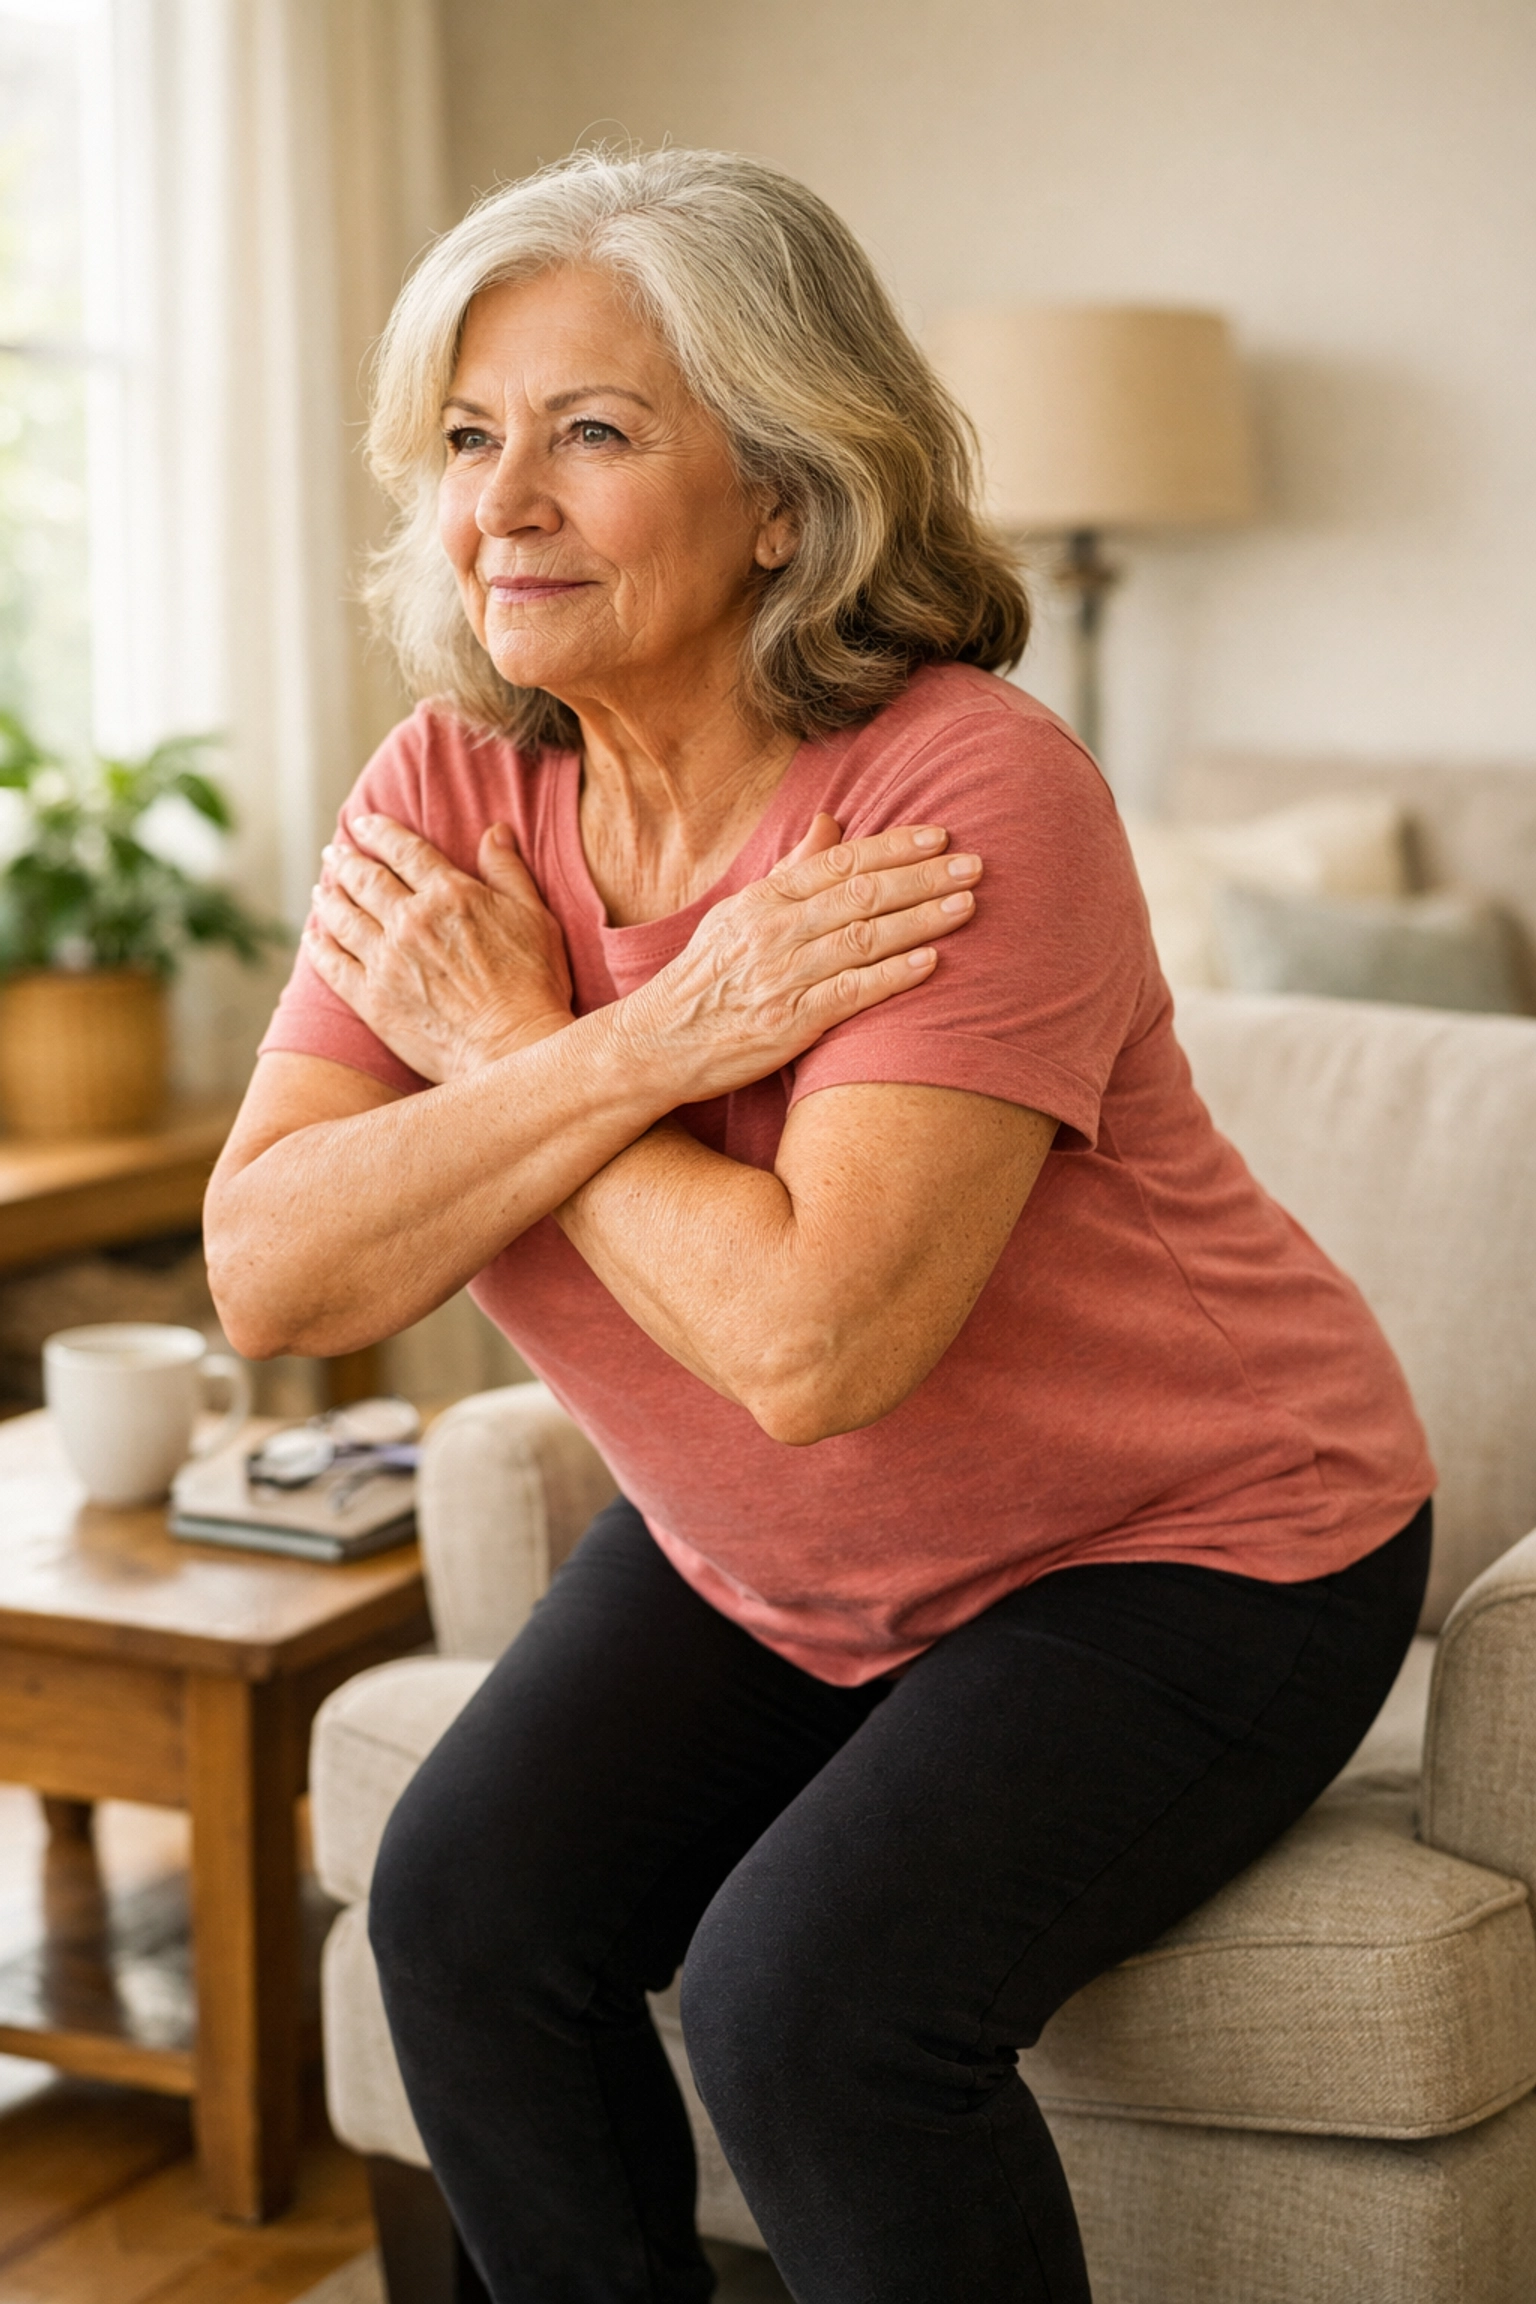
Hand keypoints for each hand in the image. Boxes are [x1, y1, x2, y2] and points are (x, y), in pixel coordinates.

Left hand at [304, 814, 573, 1082]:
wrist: (512, 1048)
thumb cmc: (533, 985)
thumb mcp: (534, 918)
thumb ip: (508, 871)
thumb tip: (495, 831)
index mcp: (449, 895)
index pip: (404, 851)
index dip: (380, 832)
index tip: (364, 823)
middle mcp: (411, 921)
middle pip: (365, 879)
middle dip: (346, 860)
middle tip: (334, 852)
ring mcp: (387, 961)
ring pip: (342, 917)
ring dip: (327, 897)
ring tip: (321, 888)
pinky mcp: (372, 999)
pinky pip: (332, 965)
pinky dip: (318, 946)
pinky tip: (313, 937)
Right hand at [620, 813, 981, 1104]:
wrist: (656, 1045)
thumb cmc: (705, 979)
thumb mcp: (738, 914)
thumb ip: (791, 871)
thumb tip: (831, 822)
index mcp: (764, 900)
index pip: (839, 862)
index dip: (892, 847)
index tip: (939, 835)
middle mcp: (774, 932)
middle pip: (860, 895)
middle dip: (922, 877)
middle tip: (973, 864)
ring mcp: (782, 977)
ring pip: (863, 938)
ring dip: (920, 920)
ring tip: (967, 905)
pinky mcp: (788, 1023)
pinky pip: (850, 993)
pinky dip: (892, 976)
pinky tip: (931, 962)